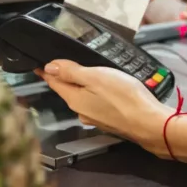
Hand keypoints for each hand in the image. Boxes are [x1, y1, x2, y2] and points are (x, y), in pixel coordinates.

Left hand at [39, 60, 173, 157]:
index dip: (46, 71)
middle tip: (61, 63)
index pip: (54, 83)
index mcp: (74, 99)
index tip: (38, 64)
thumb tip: (49, 67)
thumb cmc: (123, 96)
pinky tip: (104, 87)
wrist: (148, 123)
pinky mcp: (109, 120)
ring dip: (81, 85)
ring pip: (82, 97)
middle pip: (67, 90)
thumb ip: (72, 72)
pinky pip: (95, 102)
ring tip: (85, 72)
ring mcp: (95, 118)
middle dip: (63, 78)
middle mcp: (81, 111)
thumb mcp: (96, 77)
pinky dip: (94, 93)